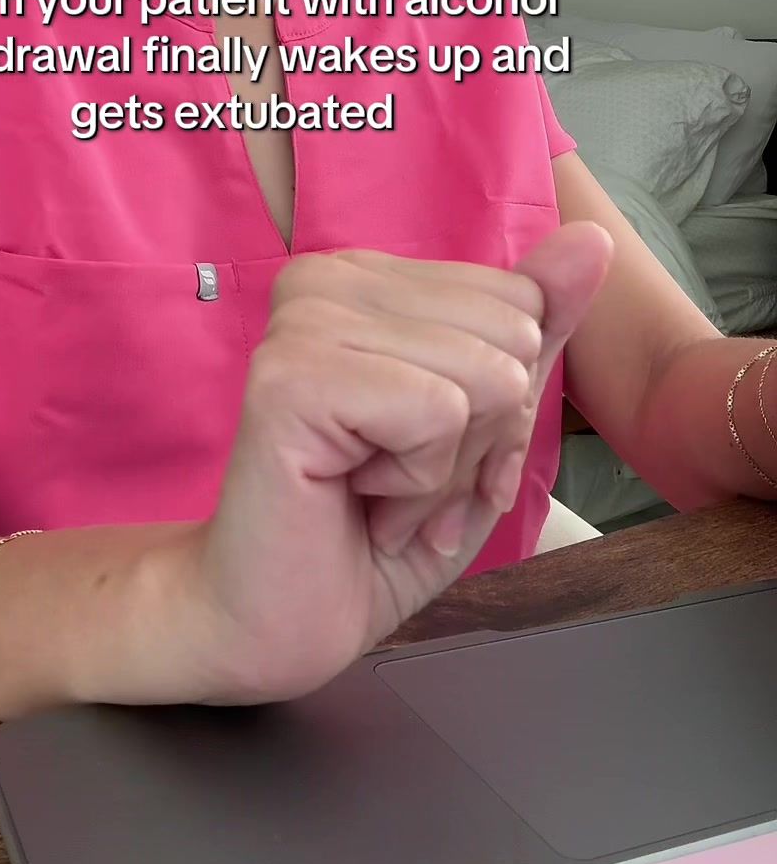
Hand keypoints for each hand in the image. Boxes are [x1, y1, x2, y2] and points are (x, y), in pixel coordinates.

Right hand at [181, 221, 611, 702]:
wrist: (269, 624)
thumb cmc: (374, 532)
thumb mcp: (484, 426)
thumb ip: (535, 329)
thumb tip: (594, 239)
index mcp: (368, 276)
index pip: (520, 302)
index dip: (503, 401)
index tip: (429, 450)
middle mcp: (328, 278)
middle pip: (511, 336)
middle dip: (481, 437)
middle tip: (398, 482)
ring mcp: (302, 321)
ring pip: (483, 377)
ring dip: (447, 470)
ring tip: (376, 495)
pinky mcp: (290, 377)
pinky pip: (438, 413)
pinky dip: (418, 485)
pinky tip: (356, 498)